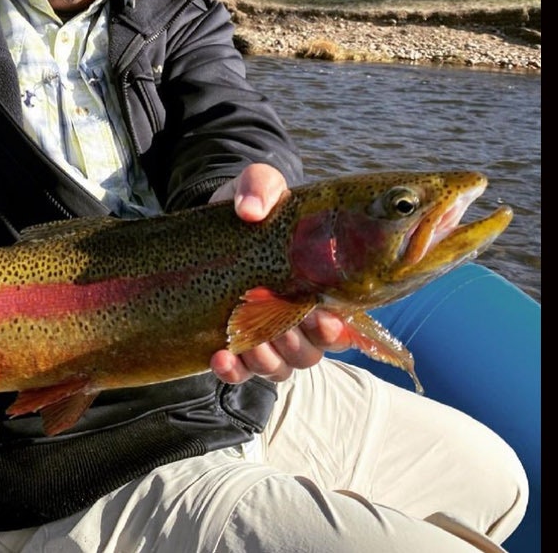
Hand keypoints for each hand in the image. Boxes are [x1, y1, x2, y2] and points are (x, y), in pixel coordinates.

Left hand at [205, 164, 343, 383]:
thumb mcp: (258, 185)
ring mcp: (266, 335)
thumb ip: (262, 186)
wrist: (217, 219)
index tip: (319, 317)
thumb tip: (252, 210)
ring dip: (265, 359)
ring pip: (280, 368)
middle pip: (310, 353)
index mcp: (317, 288)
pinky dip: (233, 371)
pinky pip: (240, 373)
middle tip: (275, 323)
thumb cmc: (252, 206)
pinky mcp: (234, 342)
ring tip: (246, 340)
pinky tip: (219, 357)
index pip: (340, 327)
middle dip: (294, 344)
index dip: (333, 331)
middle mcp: (297, 319)